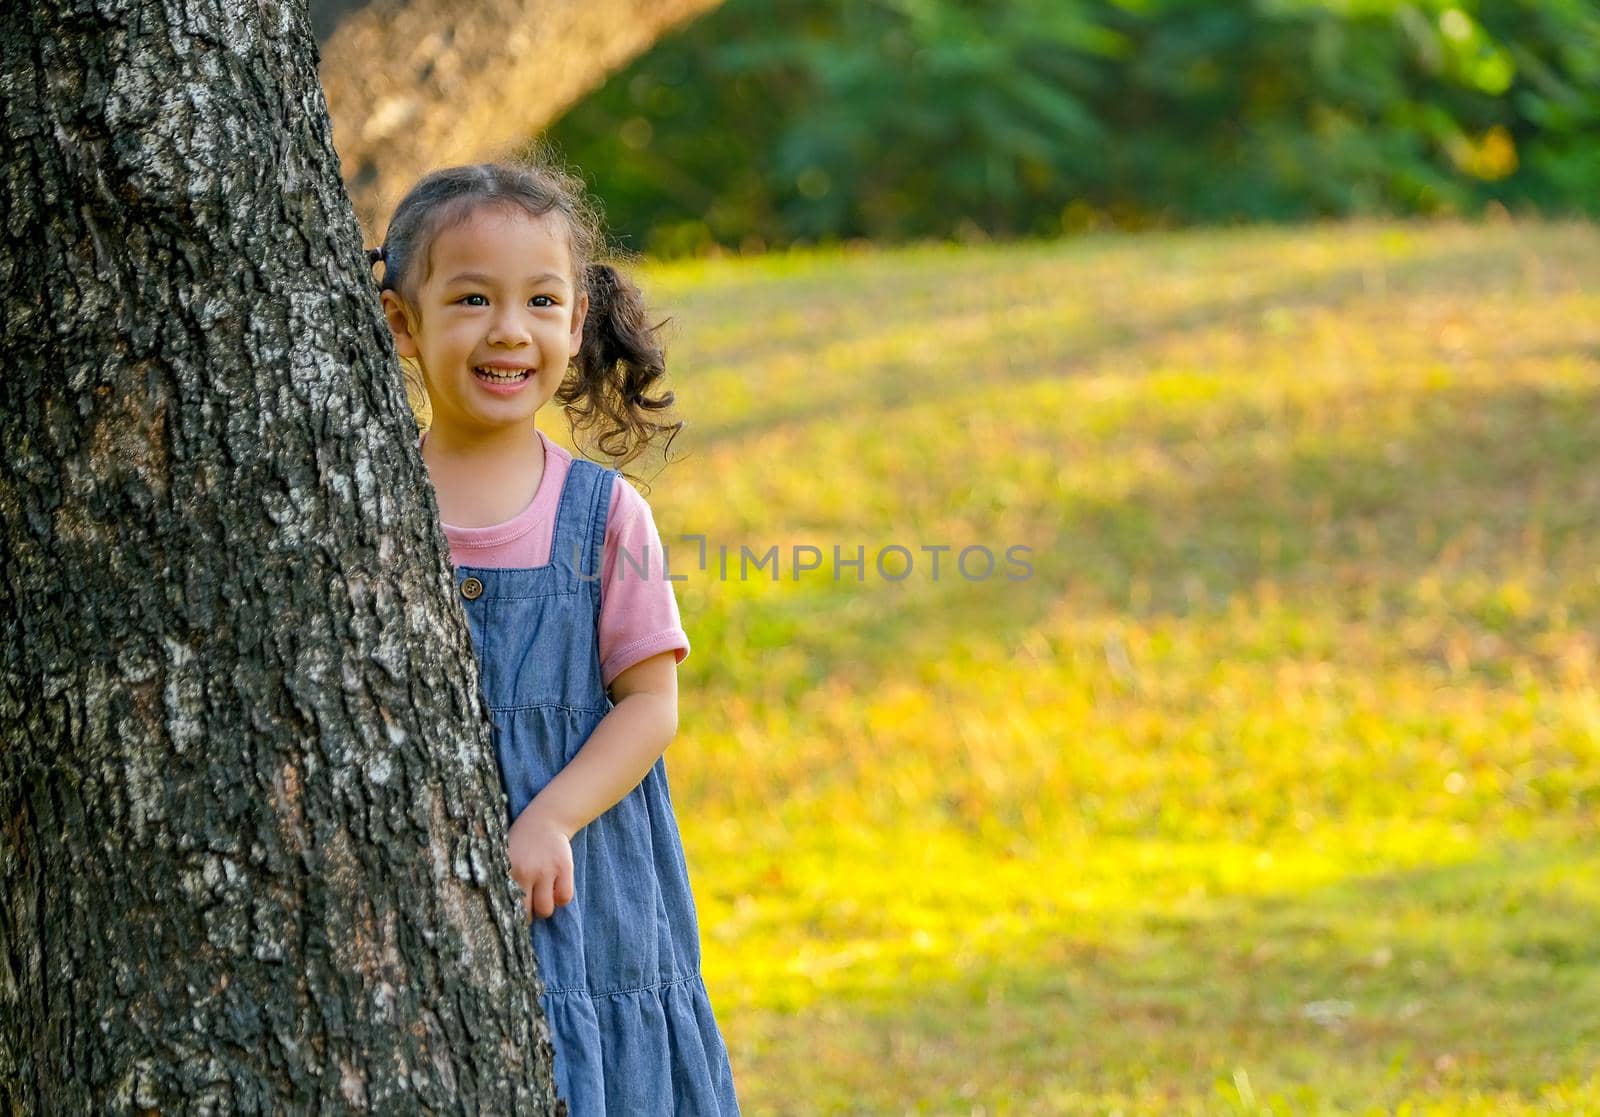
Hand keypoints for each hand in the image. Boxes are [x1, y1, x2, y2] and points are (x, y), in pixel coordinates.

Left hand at [506, 803, 574, 920]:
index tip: (513, 915)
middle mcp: (526, 872)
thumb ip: (499, 878)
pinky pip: (564, 897)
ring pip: (546, 909)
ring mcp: (546, 870)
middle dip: (529, 914)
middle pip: (527, 912)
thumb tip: (493, 907)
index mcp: (507, 870)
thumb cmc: (521, 842)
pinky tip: (556, 890)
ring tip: (543, 897)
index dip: (511, 915)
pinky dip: (561, 898)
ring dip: (545, 907)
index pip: (507, 906)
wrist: (546, 819)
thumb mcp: (504, 856)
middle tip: (530, 906)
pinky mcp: (564, 867)